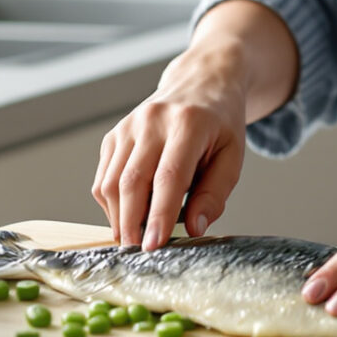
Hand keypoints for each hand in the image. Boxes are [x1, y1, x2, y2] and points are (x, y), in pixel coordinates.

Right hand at [93, 45, 252, 248]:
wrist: (200, 83)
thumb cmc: (219, 125)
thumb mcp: (232, 157)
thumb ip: (215, 193)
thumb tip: (194, 228)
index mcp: (188, 124)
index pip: (168, 176)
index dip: (158, 215)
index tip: (154, 246)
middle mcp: (152, 120)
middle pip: (131, 182)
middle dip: (131, 224)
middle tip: (139, 253)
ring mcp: (128, 126)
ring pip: (110, 183)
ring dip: (118, 217)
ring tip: (135, 237)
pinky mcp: (114, 135)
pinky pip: (103, 177)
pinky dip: (112, 204)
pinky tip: (129, 215)